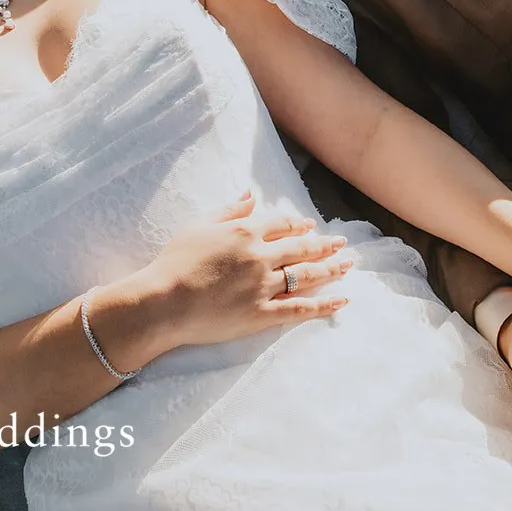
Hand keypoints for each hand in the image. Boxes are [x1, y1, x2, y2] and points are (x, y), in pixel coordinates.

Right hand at [146, 190, 351, 349]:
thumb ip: (229, 210)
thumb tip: (251, 196)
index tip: (311, 226)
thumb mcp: (199, 225)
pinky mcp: (262, 314)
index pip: (281, 224)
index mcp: (246, 232)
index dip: (299, 224)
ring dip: (331, 268)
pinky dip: (324, 305)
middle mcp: (261, 257)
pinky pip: (300, 309)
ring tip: (348, 264)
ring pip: (306, 275)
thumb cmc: (175, 261)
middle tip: (342, 243)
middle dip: (325, 244)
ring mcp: (264, 286)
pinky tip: (341, 300)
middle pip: (301, 248)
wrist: (163, 301)